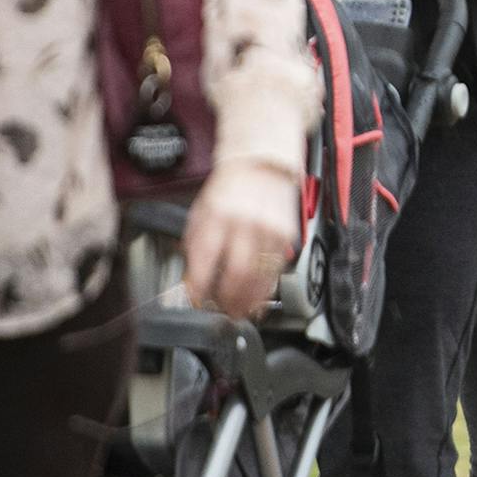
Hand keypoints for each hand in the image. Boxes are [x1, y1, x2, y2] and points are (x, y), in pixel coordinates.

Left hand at [182, 161, 298, 318]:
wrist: (260, 164)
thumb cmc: (228, 188)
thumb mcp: (200, 211)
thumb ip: (194, 244)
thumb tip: (191, 277)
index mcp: (216, 216)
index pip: (204, 260)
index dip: (199, 287)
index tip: (196, 299)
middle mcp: (243, 223)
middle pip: (235, 274)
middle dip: (228, 301)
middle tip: (222, 311)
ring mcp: (267, 229)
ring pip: (259, 277)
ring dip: (248, 301)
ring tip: (240, 312)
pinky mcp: (285, 235)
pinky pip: (276, 270)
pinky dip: (267, 289)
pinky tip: (259, 297)